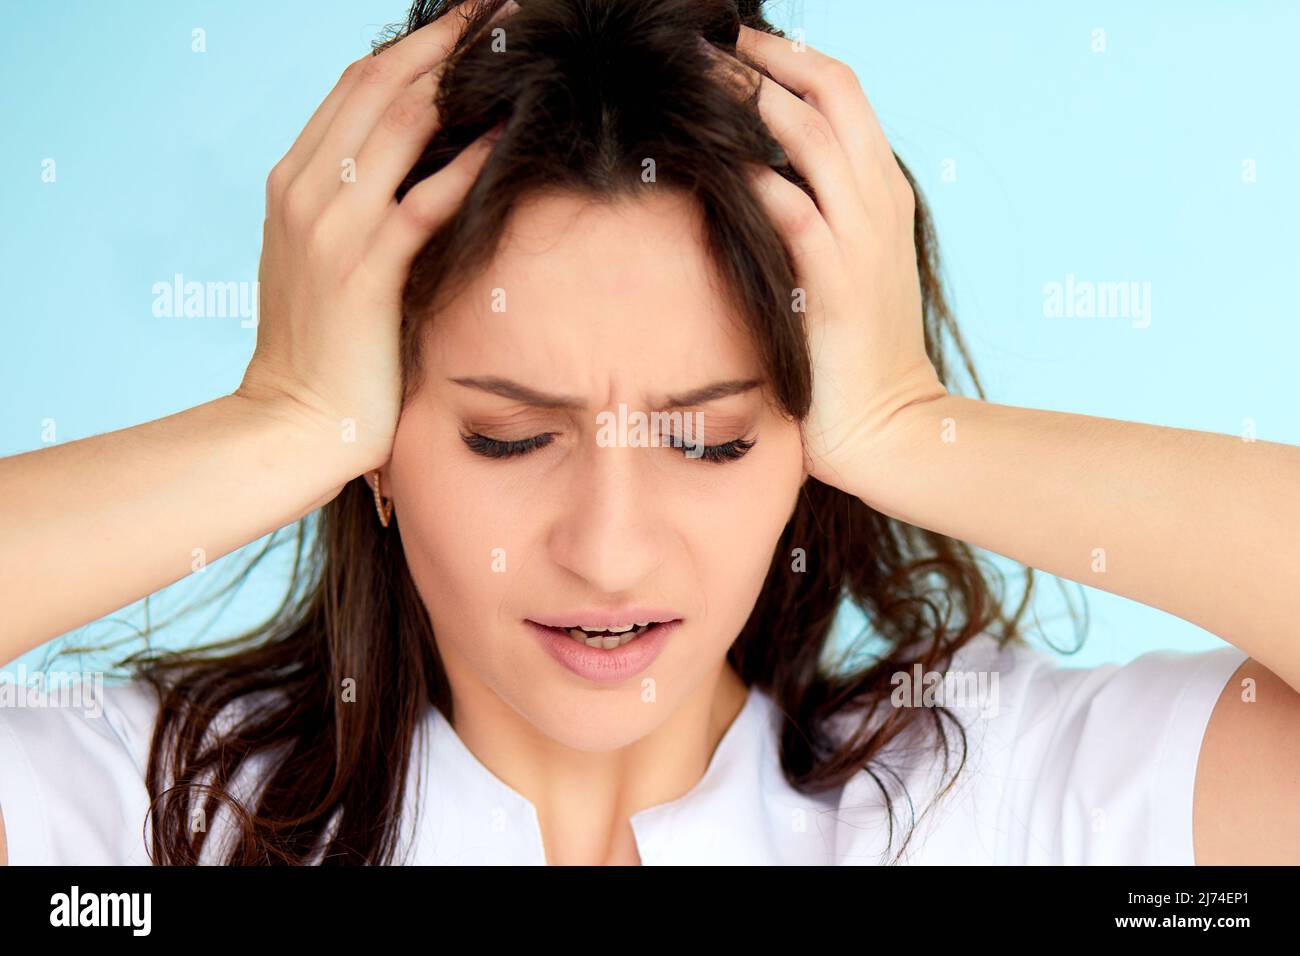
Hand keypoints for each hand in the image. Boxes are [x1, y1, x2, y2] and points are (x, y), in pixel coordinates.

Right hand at [237, 1, 517, 471]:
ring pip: (399, 126)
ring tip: (511, 49)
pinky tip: (504, 136)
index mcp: (294, 181)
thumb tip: (417, 170)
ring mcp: (330, 228)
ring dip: (460, 80)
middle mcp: (305, 190)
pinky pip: (420, 203)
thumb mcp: (325, 260)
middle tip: (496, 8)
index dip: (414, 45)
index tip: (463, 21)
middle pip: (380, 85)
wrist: (290, 422)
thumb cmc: (321, 349)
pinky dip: (465, 165)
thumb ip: (354, 209)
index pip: (357, 87)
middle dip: (442, 39)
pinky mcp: (363, 274)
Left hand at [708, 26, 947, 493]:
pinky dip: (758, 184)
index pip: (842, 92)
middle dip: (769, 58)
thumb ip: (811, 212)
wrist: (887, 424)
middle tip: (708, 43)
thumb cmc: (851, 348)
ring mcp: (862, 238)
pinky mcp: (838, 284)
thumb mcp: (841, 263)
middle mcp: (877, 200)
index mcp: (880, 189)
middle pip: (832, 92)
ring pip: (814, 137)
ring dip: (755, 101)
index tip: (734, 44)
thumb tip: (751, 175)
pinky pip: (795, 214)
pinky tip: (718, 166)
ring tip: (702, 80)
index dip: (788, 57)